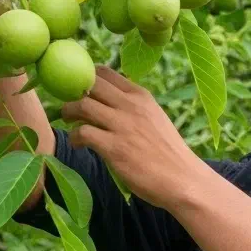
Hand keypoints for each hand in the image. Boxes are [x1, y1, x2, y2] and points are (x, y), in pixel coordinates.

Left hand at [62, 67, 210, 210]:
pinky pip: (83, 132)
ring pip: (81, 105)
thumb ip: (133, 107)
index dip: (85, 77)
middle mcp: (131, 105)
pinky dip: (75, 137)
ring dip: (69, 113)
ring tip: (70, 122)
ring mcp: (122, 126)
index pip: (105, 72)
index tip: (79, 89)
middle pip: (89, 84)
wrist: (182, 178)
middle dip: (73, 92)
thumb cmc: (167, 151)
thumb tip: (108, 102)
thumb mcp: (154, 117)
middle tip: (70, 105)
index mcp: (141, 95)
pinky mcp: (114, 148)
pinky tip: (79, 144)